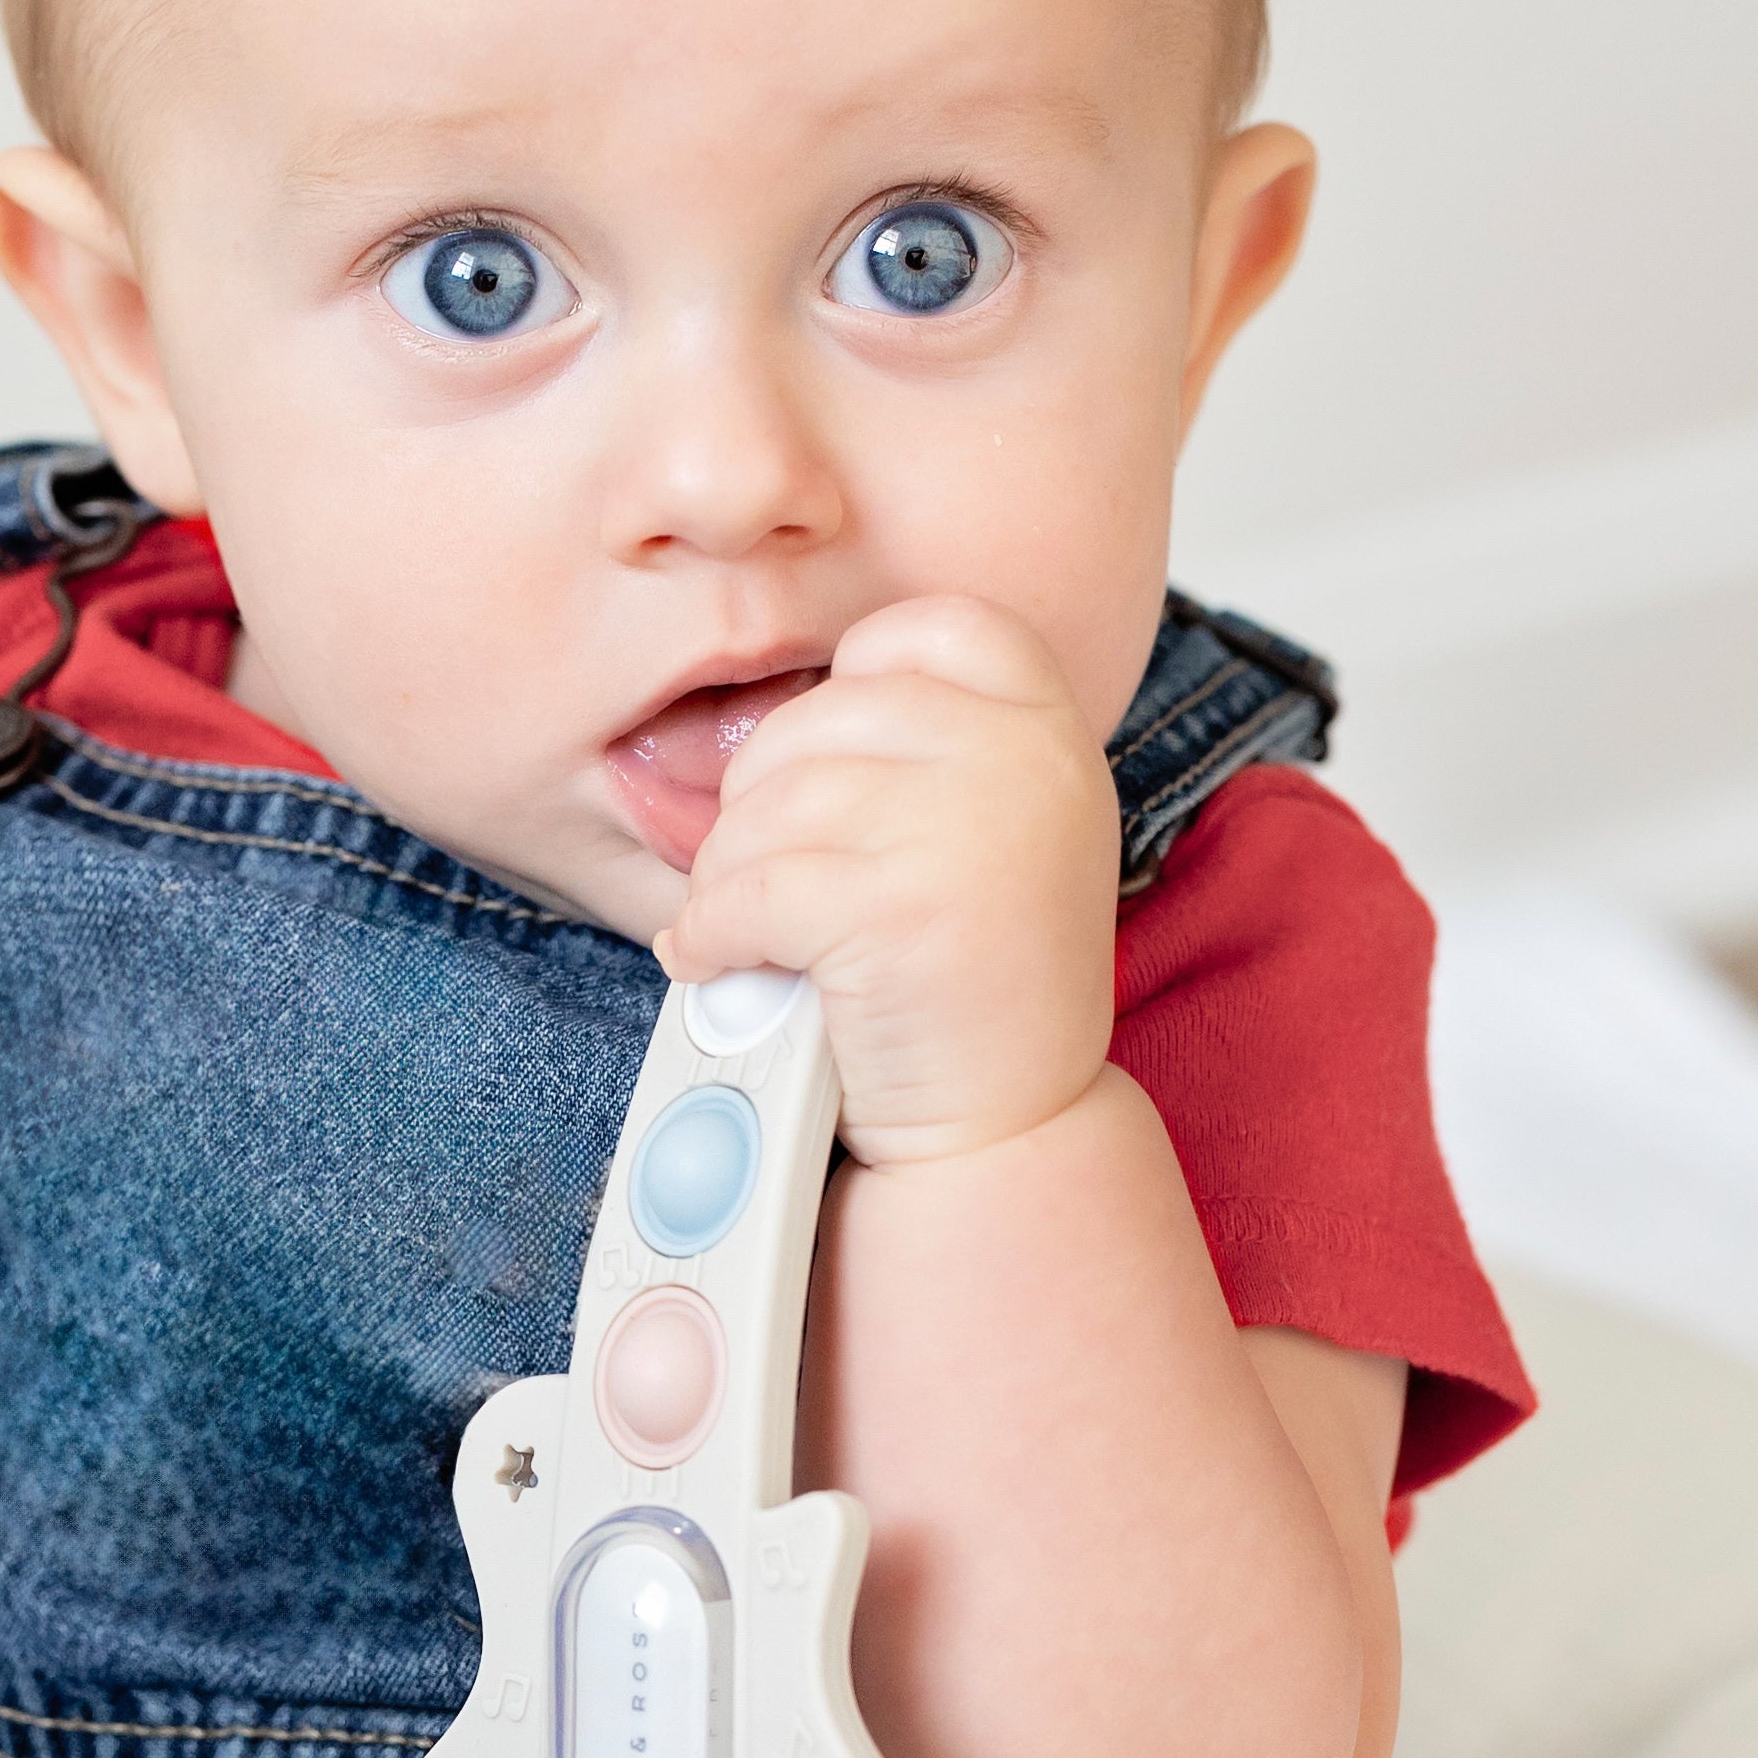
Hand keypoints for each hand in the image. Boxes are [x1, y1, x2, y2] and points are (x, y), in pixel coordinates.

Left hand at [654, 594, 1117, 1168]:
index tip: (830, 775)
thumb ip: (921, 749)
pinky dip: (708, 935)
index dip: (850, 686)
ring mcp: (966, 825)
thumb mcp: (989, 828)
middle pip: (816, 718)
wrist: (1007, 1129)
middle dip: (758, 804)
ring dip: (724, 876)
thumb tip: (743, 711)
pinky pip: (744, 890)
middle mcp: (1023, 757)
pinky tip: (718, 965)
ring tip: (745, 931)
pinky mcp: (896, 905)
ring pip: (766, 806)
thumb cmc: (969, 979)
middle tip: (760, 880)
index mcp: (1049, 725)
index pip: (925, 627)